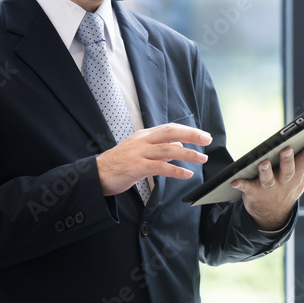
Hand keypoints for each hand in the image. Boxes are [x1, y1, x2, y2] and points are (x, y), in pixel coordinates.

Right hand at [96, 123, 211, 195]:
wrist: (96, 174)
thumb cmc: (119, 163)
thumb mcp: (141, 151)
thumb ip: (160, 149)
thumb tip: (179, 147)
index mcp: (145, 135)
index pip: (170, 128)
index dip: (188, 130)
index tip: (203, 135)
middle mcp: (143, 140)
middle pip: (171, 132)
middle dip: (192, 135)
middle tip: (207, 140)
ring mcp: (139, 153)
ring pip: (168, 149)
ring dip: (188, 154)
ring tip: (202, 159)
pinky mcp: (136, 167)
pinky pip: (160, 167)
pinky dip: (175, 170)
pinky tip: (186, 174)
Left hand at [231, 135, 303, 230]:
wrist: (272, 215)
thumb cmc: (289, 189)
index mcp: (297, 175)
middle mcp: (284, 181)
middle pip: (288, 170)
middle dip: (288, 160)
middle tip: (287, 149)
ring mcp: (269, 187)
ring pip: (268, 179)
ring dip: (265, 171)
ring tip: (263, 163)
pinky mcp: (253, 192)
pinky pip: (247, 188)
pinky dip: (241, 185)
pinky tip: (235, 181)